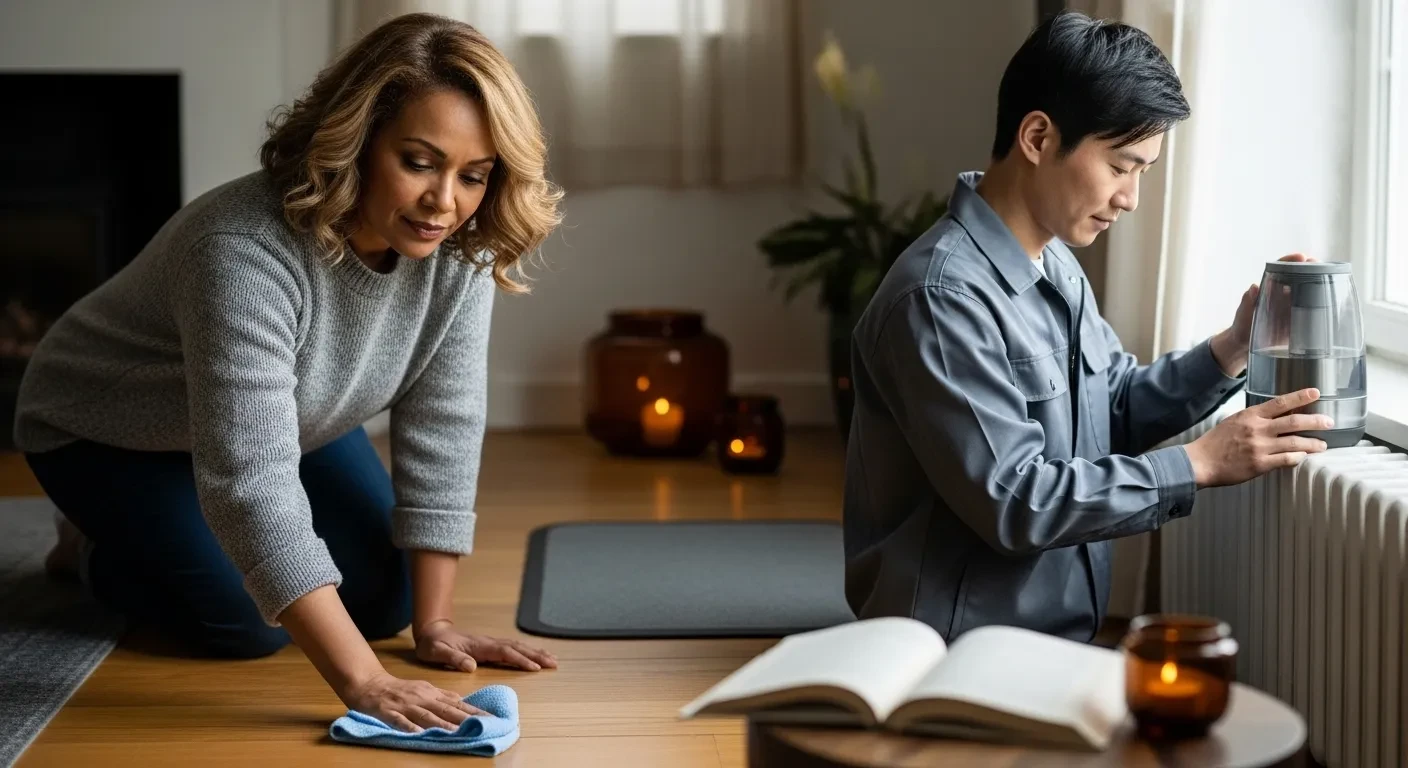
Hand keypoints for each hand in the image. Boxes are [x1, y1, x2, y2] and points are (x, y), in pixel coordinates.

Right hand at [340, 670, 484, 732]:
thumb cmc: (399, 689)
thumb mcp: (424, 689)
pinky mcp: (388, 712)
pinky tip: (418, 734)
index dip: (474, 711)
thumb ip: (442, 696)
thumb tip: (463, 701)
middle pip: (446, 709)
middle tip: (484, 725)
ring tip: (458, 732)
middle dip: (466, 718)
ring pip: (426, 716)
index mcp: (431, 693)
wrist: (369, 684)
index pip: (456, 704)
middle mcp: (421, 698)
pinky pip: (399, 721)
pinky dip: (409, 727)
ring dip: (442, 724)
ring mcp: (405, 705)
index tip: (491, 718)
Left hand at [414, 620, 558, 672]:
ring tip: (552, 659)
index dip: (520, 660)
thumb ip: (453, 658)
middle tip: (554, 663)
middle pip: (517, 647)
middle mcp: (488, 642)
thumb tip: (471, 666)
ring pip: (517, 647)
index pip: (504, 652)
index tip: (534, 668)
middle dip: (536, 655)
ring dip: (535, 653)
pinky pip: (513, 649)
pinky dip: (527, 652)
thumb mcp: (436, 652)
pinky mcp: (490, 647)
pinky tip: (535, 656)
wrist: (432, 632)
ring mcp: (490, 643)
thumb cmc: (433, 645)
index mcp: (479, 646)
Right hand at [1184, 388, 1331, 486]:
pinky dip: (1298, 458)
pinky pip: (1287, 460)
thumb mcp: (1233, 422)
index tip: (1316, 392)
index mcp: (1250, 416)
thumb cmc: (1215, 442)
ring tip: (1323, 445)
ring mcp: (1259, 447)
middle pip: (1294, 422)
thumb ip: (1255, 419)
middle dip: (1316, 421)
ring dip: (1313, 444)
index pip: (1281, 402)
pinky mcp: (1260, 464)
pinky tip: (1303, 457)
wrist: (1200, 462)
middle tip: (1329, 422)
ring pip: (1296, 443)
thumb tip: (1277, 418)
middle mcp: (1257, 429)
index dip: (1301, 397)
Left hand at [1211, 253, 1316, 375]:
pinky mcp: (1300, 320)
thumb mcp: (1243, 314)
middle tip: (1318, 264)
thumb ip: (1247, 302)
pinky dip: (1322, 303)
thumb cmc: (1242, 327)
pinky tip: (1329, 300)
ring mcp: (1293, 306)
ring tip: (1327, 277)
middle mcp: (1283, 294)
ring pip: (1309, 290)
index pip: (1281, 269)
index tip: (1300, 256)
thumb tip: (1254, 286)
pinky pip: (1313, 309)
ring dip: (1319, 282)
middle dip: (1310, 267)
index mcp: (1269, 289)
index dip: (1290, 261)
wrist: (1246, 346)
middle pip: (1299, 276)